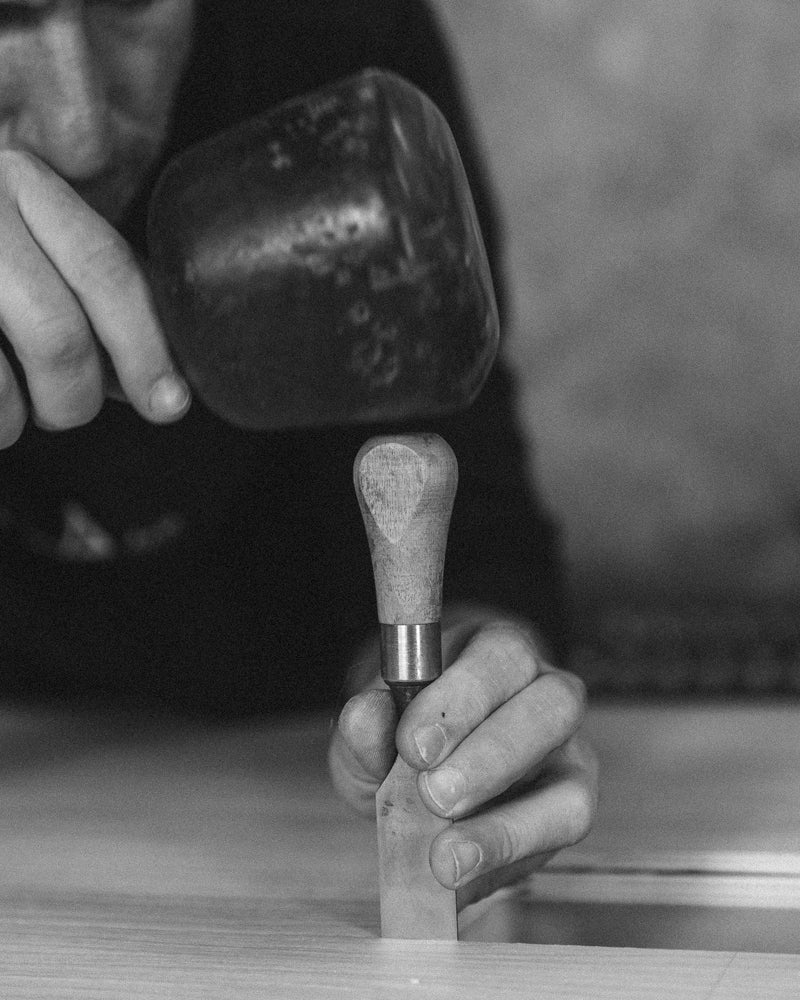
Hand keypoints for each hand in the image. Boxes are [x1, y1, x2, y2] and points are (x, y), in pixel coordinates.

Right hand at [0, 150, 189, 447]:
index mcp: (17, 183)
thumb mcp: (27, 246)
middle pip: (59, 335)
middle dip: (76, 398)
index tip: (170, 404)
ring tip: (5, 407)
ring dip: (14, 420)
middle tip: (68, 408)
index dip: (146, 346)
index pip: (104, 267)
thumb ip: (85, 294)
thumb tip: (157, 378)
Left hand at [328, 606, 597, 906]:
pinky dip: (507, 859)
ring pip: (572, 783)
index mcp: (496, 650)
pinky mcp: (570, 810)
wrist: (418, 782)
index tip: (413, 746)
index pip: (500, 656)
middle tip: (434, 796)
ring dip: (507, 824)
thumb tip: (364, 715)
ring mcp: (569, 754)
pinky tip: (459, 873)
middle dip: (490, 757)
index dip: (461, 701)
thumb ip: (365, 723)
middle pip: (553, 707)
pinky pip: (562, 836)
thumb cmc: (401, 738)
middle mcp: (547, 692)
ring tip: (446, 854)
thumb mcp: (371, 726)